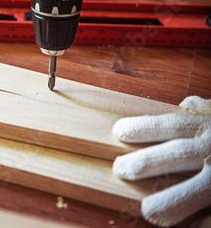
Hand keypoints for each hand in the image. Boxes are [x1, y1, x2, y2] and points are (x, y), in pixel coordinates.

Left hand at [112, 96, 210, 226]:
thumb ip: (202, 110)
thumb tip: (183, 105)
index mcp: (207, 125)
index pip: (168, 125)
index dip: (142, 128)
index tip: (118, 133)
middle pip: (175, 154)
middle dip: (145, 162)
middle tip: (121, 169)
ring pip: (197, 191)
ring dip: (171, 202)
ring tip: (149, 211)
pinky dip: (202, 224)